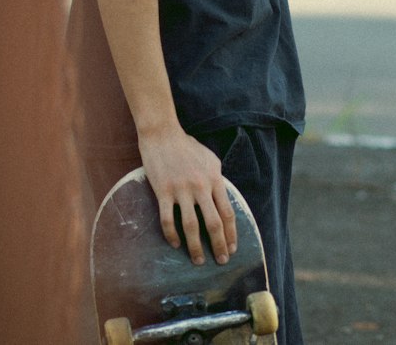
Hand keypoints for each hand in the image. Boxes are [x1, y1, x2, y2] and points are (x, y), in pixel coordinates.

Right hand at [138, 126, 238, 266]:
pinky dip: (172, 235)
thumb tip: (222, 200)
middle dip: (219, 246)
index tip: (232, 249)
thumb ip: (218, 180)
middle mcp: (201, 186)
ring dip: (196, 247)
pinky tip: (175, 244)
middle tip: (221, 261)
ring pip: (192, 226)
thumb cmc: (187, 146)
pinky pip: (168, 220)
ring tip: (199, 261)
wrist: (162, 134)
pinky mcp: (163, 191)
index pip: (227, 213)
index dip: (231, 234)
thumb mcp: (210, 159)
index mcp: (214, 179)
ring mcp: (182, 189)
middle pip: (214, 223)